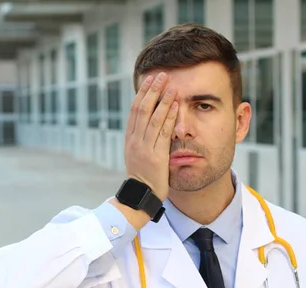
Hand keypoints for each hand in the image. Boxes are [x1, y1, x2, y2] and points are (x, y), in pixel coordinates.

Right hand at [124, 72, 178, 201]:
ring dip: (162, 99)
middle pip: (142, 109)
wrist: (141, 196)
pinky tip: (175, 104)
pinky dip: (169, 116)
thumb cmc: (143, 178)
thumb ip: (144, 140)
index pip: (135, 110)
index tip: (150, 80)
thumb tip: (150, 125)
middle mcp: (135, 140)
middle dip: (152, 90)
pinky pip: (163, 132)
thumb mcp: (139, 156)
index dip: (143, 93)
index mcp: (130, 139)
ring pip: (153, 118)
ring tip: (170, 84)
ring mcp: (144, 148)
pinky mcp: (155, 155)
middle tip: (161, 75)